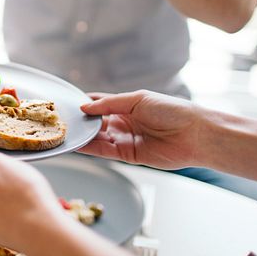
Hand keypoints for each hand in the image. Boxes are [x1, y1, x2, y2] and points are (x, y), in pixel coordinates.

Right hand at [78, 90, 205, 169]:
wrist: (194, 134)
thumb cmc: (172, 111)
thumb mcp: (138, 100)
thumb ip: (109, 104)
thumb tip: (85, 107)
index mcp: (127, 105)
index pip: (99, 103)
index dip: (84, 104)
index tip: (67, 105)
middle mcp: (124, 122)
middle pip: (96, 122)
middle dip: (81, 122)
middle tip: (62, 121)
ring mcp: (125, 139)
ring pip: (98, 138)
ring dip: (83, 136)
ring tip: (66, 134)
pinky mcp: (128, 155)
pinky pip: (105, 151)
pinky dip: (91, 148)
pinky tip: (79, 144)